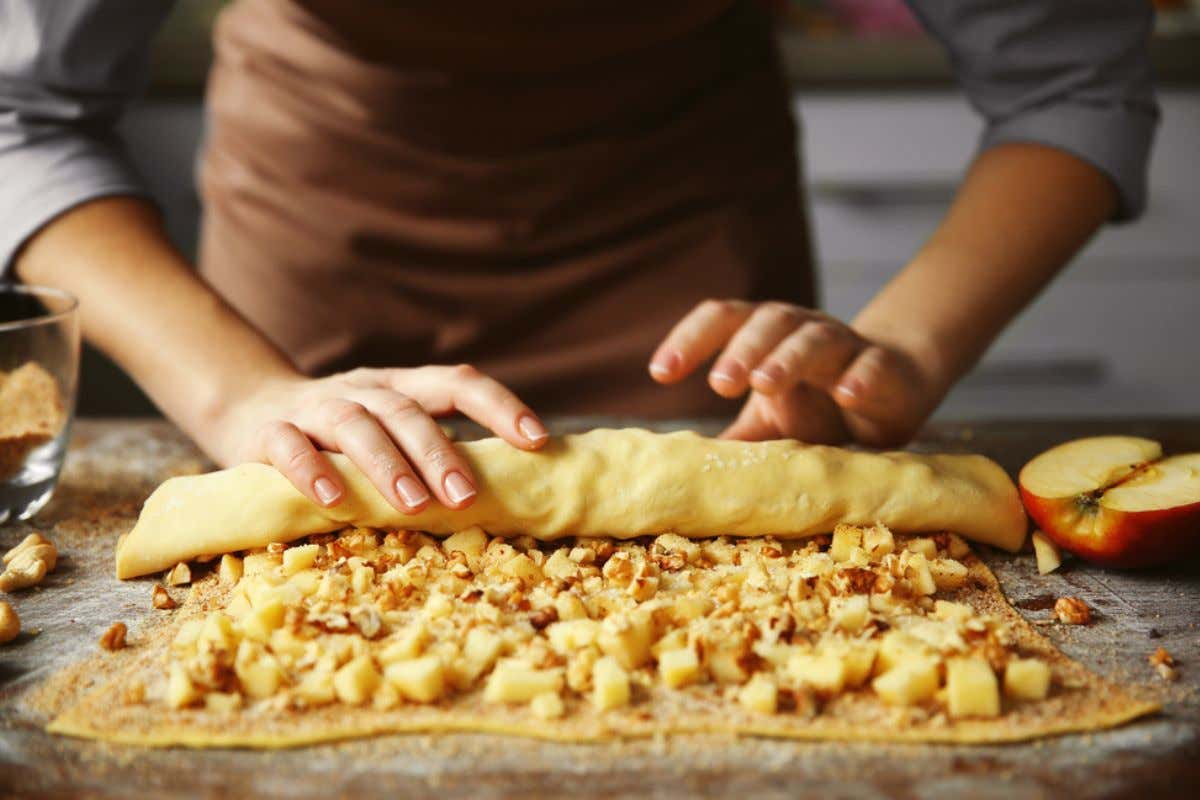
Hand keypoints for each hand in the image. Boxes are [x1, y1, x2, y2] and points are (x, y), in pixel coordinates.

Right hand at [207, 365, 548, 511]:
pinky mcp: (268, 433)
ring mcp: (315, 408)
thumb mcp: (389, 434)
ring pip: (354, 424)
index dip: (500, 406)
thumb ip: (432, 454)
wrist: (247, 409)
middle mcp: (363, 390)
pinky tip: (334, 499)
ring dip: (387, 464)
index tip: (538, 440)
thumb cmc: (341, 439)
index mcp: (402, 388)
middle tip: (467, 497)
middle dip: (440, 453)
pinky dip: (311, 470)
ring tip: (414, 505)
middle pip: (406, 410)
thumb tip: (511, 495)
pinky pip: (289, 446)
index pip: (457, 383)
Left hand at [648, 300, 943, 446]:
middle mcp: (801, 329)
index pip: (723, 320)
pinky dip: (860, 377)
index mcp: (765, 335)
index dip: (689, 340)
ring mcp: (845, 345)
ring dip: (788, 358)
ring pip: (815, 339)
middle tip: (719, 383)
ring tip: (764, 384)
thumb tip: (684, 475)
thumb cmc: (818, 404)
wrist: (892, 388)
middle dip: (742, 349)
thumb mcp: (770, 424)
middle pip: (769, 322)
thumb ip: (736, 440)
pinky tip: (846, 394)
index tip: (660, 373)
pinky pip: (873, 366)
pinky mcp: (884, 368)